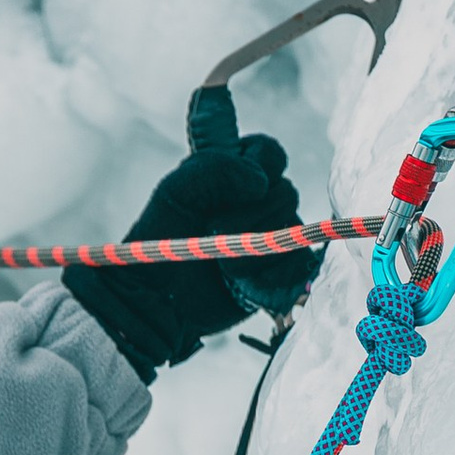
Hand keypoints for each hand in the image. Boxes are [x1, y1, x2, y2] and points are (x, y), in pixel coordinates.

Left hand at [60, 97, 319, 381]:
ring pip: (292, 229)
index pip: (270, 153)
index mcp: (233, 174)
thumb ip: (217, 169)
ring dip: (256, 248)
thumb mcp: (176, 191)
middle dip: (253, 215)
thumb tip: (261, 182)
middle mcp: (256, 203)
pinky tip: (246, 282)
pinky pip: (297, 264)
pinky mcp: (275, 273)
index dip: (265, 165)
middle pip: (286, 192)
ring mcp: (269, 238)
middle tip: (215, 230)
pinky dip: (275, 273)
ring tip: (222, 266)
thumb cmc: (161, 241)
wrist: (157, 300)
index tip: (246, 186)